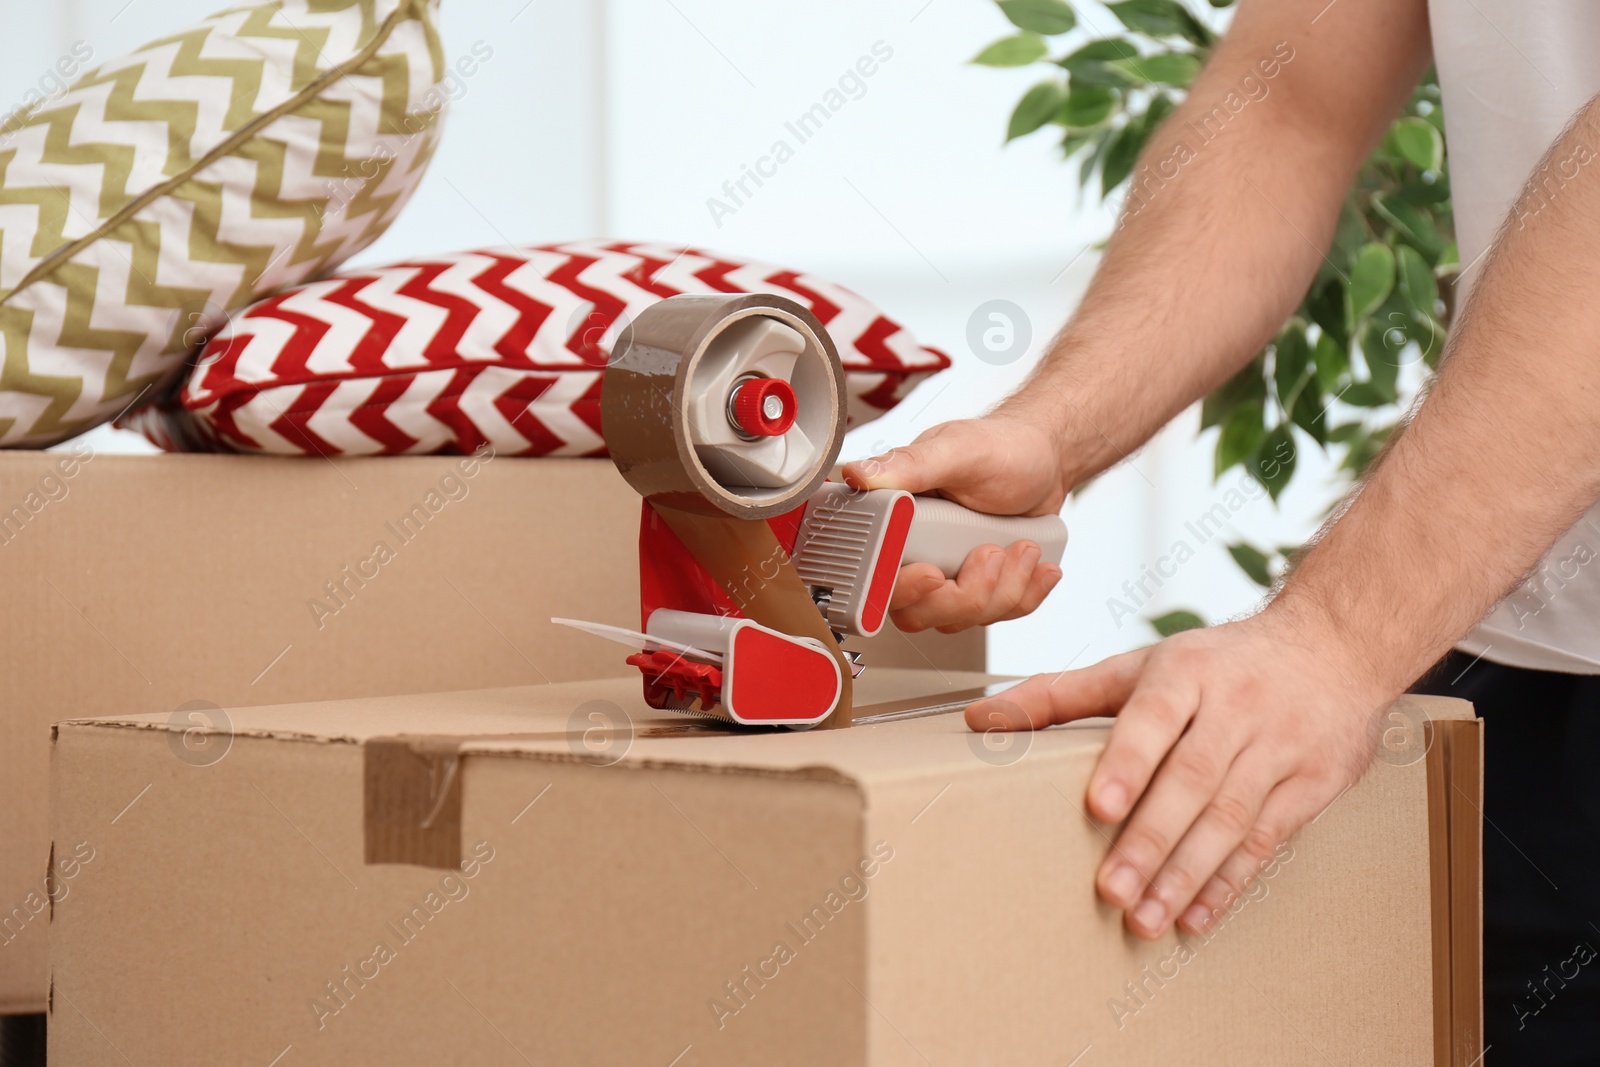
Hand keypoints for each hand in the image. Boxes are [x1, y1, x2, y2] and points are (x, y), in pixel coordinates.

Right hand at [839, 415, 1067, 631]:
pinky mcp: (977, 587)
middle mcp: (912, 552)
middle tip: (993, 551)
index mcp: (894, 520)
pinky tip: (1036, 565)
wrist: (1044, 460)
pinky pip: (995, 615)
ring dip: (1005, 588)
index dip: (904, 588)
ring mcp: (945, 575)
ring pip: (961, 617)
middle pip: (918, 612)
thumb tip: (858, 474)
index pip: (876, 579)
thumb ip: (910, 464)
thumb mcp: (957, 450)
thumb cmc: (1001, 447)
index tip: (935, 573)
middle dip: (967, 592)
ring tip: (1024, 546)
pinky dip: (1024, 593)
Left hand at [965, 608, 1388, 938]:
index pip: (1155, 717)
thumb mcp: (1139, 666)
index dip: (1128, 762)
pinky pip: (1269, 839)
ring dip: (1187, 874)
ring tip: (1145, 919)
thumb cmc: (1216, 663)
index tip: (1099, 807)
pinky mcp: (1315, 782)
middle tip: (1111, 892)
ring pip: (1232, 816)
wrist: (1334, 644)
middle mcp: (1237, 707)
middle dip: (1151, 839)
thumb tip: (979, 718)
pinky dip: (1231, 882)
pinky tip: (1195, 916)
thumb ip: (1058, 695)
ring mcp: (1281, 745)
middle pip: (1193, 779)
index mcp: (1187, 672)